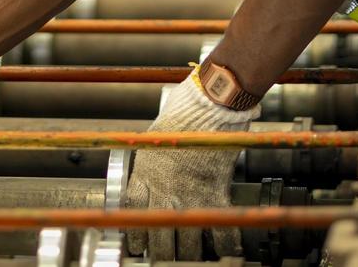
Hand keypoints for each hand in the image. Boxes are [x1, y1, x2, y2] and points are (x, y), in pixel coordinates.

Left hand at [124, 70, 259, 260]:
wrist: (210, 105)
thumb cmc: (183, 113)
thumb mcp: (154, 137)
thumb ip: (148, 162)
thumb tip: (146, 174)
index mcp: (145, 176)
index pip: (133, 217)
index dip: (135, 238)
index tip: (138, 246)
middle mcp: (165, 192)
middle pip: (159, 238)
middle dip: (161, 254)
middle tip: (164, 258)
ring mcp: (191, 197)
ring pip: (187, 243)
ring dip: (189, 254)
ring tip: (191, 258)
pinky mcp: (216, 196)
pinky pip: (219, 232)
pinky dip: (223, 246)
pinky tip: (223, 250)